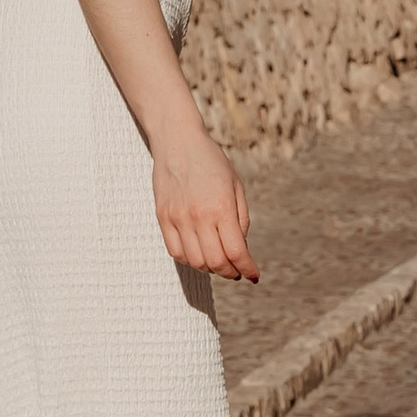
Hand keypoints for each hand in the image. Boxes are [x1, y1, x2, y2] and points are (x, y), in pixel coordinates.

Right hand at [153, 129, 256, 281]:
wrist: (178, 141)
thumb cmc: (212, 161)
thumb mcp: (236, 186)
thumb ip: (241, 219)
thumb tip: (240, 249)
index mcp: (222, 207)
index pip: (236, 252)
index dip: (247, 268)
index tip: (253, 275)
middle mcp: (198, 216)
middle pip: (216, 262)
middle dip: (230, 272)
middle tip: (236, 270)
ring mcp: (178, 218)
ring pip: (195, 261)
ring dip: (210, 268)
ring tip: (219, 262)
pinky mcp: (163, 218)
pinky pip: (175, 252)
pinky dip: (189, 260)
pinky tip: (199, 254)